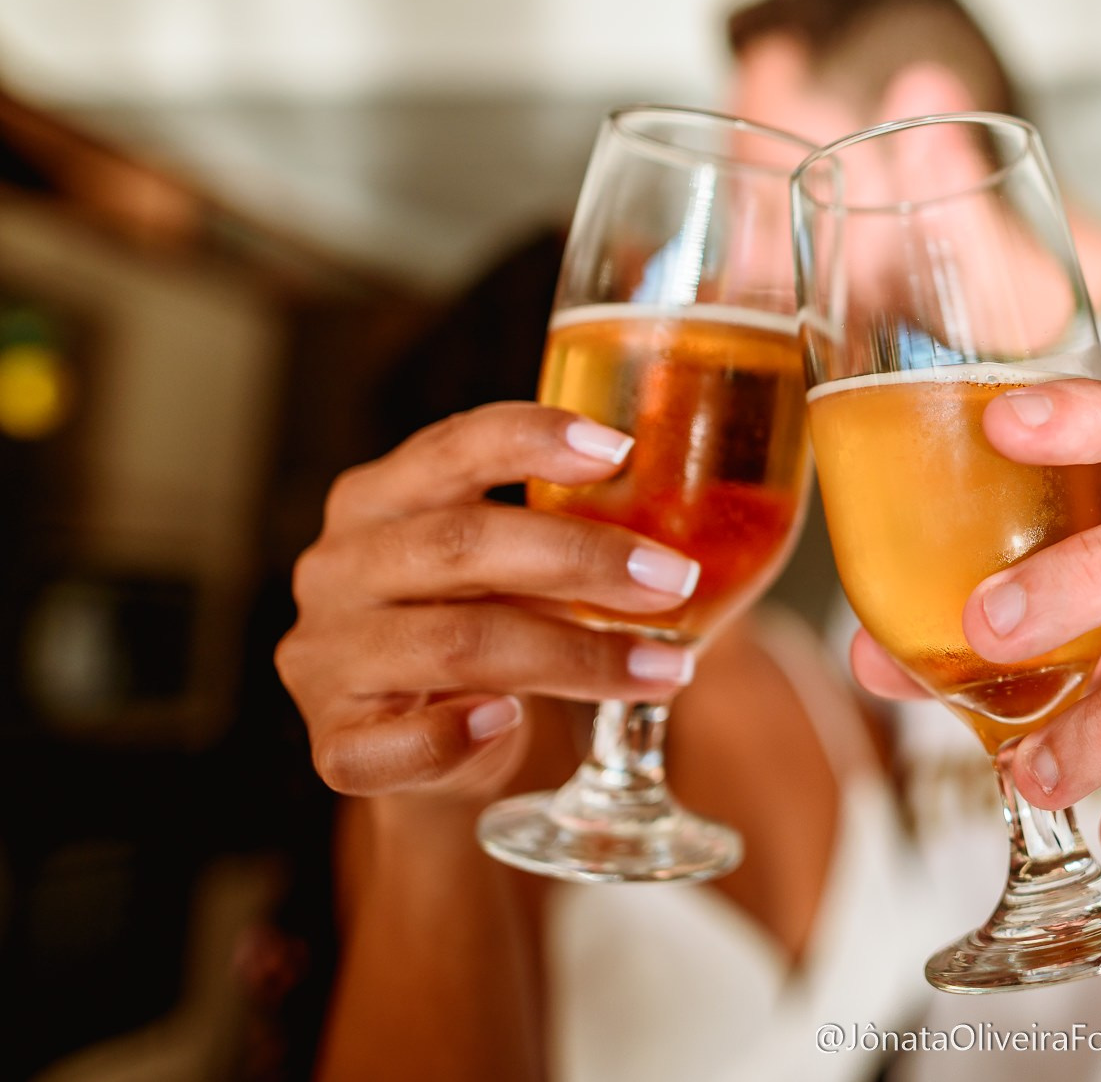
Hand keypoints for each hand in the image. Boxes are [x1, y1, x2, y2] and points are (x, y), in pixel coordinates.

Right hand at [277, 403, 702, 805]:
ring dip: (575, 658)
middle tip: (674, 579)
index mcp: (378, 498)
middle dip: (582, 559)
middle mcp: (339, 566)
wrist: (415, 742)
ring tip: (667, 667)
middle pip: (462, 544)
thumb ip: (563, 528)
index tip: (621, 448)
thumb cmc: (478, 621)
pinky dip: (453, 734)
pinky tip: (510, 721)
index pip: (450, 448)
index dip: (532, 439)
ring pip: (454, 644)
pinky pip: (388, 742)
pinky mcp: (334, 743)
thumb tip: (692, 519)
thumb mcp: (508, 561)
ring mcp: (326, 655)